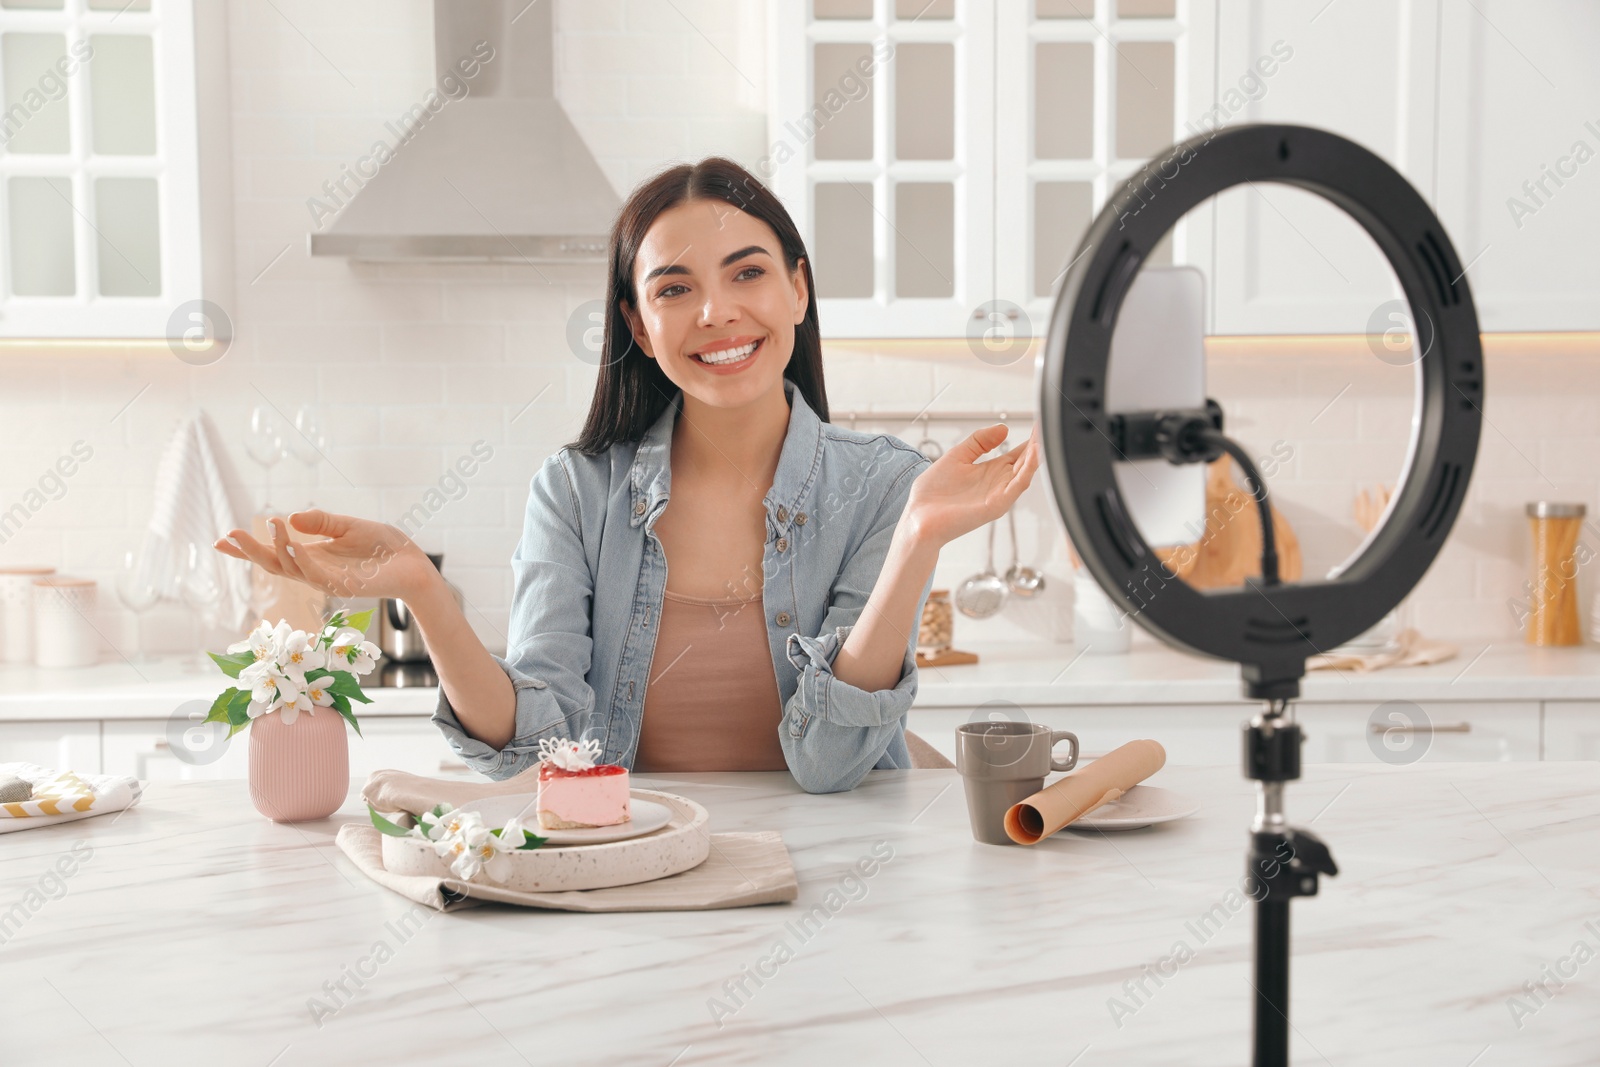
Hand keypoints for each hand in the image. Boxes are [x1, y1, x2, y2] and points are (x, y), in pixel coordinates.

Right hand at [213, 510, 436, 602]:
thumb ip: (321, 521)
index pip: (274, 554)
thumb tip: (289, 517)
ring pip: (292, 570)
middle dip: (250, 552)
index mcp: (312, 556)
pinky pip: (317, 575)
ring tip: (268, 526)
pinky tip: (293, 544)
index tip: (220, 540)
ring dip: (277, 548)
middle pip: (274, 565)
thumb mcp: (348, 526)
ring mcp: (328, 581)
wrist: (413, 564)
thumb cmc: (383, 546)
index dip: (247, 549)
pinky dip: (303, 559)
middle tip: (228, 537)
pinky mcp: (344, 586)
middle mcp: (315, 571)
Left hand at [902, 423, 1039, 547]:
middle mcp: (998, 484)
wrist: (918, 517)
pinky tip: (1032, 456)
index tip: (1040, 424)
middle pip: (1025, 463)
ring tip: (1043, 439)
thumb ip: (979, 441)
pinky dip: (1026, 472)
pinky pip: (1015, 488)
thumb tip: (1004, 428)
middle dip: (1038, 445)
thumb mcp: (958, 456)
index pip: (1017, 454)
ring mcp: (998, 496)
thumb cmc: (933, 493)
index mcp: (990, 472)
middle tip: (1048, 427)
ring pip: (1024, 474)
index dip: (1030, 440)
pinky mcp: (994, 506)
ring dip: (1036, 457)